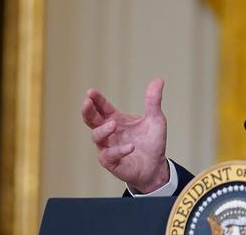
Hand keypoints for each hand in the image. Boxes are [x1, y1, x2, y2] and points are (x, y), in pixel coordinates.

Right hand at [81, 78, 169, 192]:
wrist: (156, 166)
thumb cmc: (152, 142)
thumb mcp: (155, 119)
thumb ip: (153, 101)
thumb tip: (158, 80)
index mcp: (116, 119)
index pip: (102, 107)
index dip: (96, 99)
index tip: (90, 92)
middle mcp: (109, 133)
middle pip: (91, 120)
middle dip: (87, 111)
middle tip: (86, 102)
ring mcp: (108, 147)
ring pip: (96, 137)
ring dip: (103, 130)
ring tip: (113, 124)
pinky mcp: (112, 162)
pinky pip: (110, 155)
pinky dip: (119, 150)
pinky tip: (131, 146)